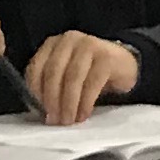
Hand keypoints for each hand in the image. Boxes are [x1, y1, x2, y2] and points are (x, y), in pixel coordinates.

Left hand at [24, 30, 144, 126]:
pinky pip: (92, 83)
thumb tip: (44, 112)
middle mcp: (69, 40)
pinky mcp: (106, 56)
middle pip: (53, 72)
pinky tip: (84, 114)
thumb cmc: (90, 73)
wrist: (124, 64)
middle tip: (55, 120)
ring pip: (72, 78)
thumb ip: (52, 85)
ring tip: (69, 119)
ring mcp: (89, 45)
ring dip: (69, 103)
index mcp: (53, 44)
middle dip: (52, 100)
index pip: (36, 67)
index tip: (42, 111)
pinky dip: (85, 102)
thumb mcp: (66, 74)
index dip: (36, 92)